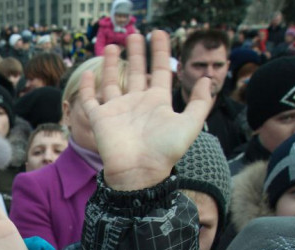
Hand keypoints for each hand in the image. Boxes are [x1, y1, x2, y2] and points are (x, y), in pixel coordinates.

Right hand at [78, 32, 211, 190]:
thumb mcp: (191, 124)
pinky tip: (89, 73)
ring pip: (113, 82)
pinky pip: (91, 100)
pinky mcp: (101, 119)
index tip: (159, 33)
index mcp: (158, 102)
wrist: (139, 171)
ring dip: (112, 64)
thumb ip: (200, 102)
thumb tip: (206, 79)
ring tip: (113, 46)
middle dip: (137, 52)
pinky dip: (88, 87)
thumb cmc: (165, 151)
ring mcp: (118, 110)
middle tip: (134, 34)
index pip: (160, 70)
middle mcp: (137, 103)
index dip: (160, 51)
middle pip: (137, 71)